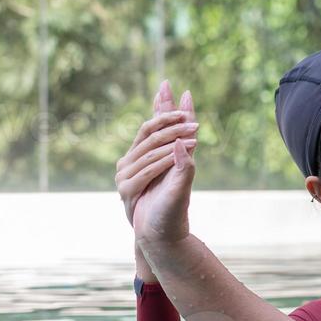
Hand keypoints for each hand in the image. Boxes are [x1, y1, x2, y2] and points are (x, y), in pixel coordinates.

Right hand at [115, 80, 197, 226]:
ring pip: (151, 148)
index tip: (168, 84)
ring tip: (195, 133)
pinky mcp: (126, 188)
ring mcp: (125, 175)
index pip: (153, 124)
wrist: (161, 237)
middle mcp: (132, 162)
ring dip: (173, 139)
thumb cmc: (172, 209)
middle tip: (190, 114)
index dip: (161, 105)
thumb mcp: (182, 178)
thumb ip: (184, 155)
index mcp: (145, 155)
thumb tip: (185, 133)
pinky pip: (148, 168)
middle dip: (171, 120)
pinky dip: (164, 160)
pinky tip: (178, 152)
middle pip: (151, 132)